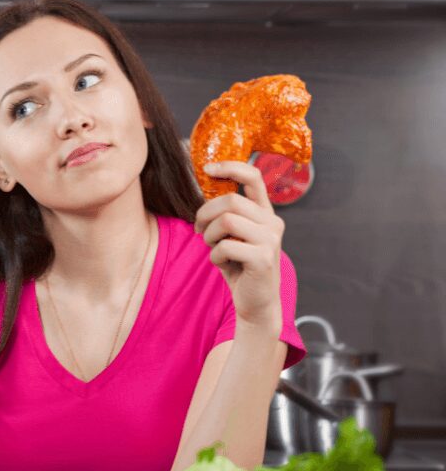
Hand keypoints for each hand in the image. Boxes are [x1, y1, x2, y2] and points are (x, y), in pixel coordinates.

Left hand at [193, 161, 283, 329]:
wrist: (256, 303)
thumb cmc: (239, 266)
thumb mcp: (233, 235)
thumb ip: (227, 213)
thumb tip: (205, 183)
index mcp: (265, 213)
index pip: (253, 176)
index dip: (230, 167)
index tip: (207, 169)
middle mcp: (273, 222)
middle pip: (230, 201)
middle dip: (205, 214)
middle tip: (198, 229)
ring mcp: (270, 240)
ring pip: (226, 221)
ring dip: (209, 236)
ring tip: (212, 247)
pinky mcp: (263, 258)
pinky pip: (225, 246)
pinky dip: (214, 256)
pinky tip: (221, 263)